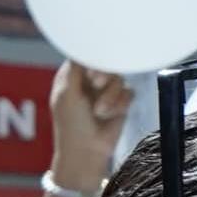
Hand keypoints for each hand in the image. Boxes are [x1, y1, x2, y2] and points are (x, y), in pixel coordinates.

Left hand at [46, 62, 132, 196]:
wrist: (87, 151)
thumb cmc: (71, 124)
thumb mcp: (67, 93)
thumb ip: (75, 69)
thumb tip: (82, 46)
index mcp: (72, 75)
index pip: (85, 55)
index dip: (92, 59)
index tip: (91, 69)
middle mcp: (90, 81)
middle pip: (106, 63)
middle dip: (104, 76)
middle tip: (97, 84)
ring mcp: (105, 92)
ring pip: (119, 78)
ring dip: (111, 96)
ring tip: (100, 111)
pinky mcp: (120, 103)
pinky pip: (128, 93)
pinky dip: (120, 104)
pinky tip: (110, 114)